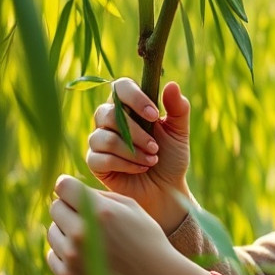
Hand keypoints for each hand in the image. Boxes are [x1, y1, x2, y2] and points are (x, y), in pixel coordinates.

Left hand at [47, 175, 213, 274]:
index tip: (74, 191)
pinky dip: (65, 252)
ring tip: (90, 238)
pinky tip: (85, 254)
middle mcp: (81, 233)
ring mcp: (72, 257)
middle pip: (55, 207)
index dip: (69, 186)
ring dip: (66, 230)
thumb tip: (68, 191)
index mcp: (100, 211)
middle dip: (69, 207)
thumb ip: (98, 195)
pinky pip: (52, 255)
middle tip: (87, 216)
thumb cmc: (146, 237)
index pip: (63, 187)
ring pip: (52, 231)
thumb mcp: (130, 207)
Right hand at [87, 78, 191, 225]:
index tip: (154, 115)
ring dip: (132, 151)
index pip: (120, 87)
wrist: (166, 189)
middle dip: (136, 132)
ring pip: (104, 138)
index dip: (135, 98)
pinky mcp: (95, 163)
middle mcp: (109, 120)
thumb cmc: (171, 157)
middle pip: (108, 113)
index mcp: (129, 106)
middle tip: (155, 147)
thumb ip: (178, 108)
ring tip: (152, 160)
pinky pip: (100, 158)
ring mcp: (99, 141)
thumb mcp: (179, 131)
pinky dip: (125, 164)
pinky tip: (141, 169)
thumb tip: (171, 84)